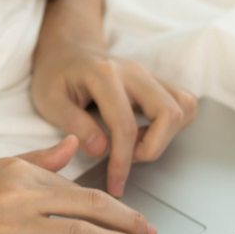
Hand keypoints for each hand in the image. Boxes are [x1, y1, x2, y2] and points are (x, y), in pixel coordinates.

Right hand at [0, 135, 157, 233]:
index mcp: (18, 172)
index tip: (130, 212)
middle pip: (88, 206)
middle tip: (149, 231)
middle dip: (126, 219)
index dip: (111, 201)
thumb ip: (35, 161)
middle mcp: (20, 198)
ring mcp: (13, 230)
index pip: (77, 185)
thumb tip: (73, 146)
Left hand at [30, 41, 198, 198]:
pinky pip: (184, 102)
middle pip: (169, 113)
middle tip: (128, 158)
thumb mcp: (50, 101)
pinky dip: (173, 125)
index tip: (115, 184)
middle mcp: (134, 72)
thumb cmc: (56, 76)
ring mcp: (150, 74)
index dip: (122, 161)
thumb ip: (74, 124)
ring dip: (167, 135)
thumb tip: (100, 150)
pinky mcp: (157, 81)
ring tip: (137, 145)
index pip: (125, 126)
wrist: (68, 50)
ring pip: (184, 106)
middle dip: (153, 148)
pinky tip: (148, 133)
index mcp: (105, 75)